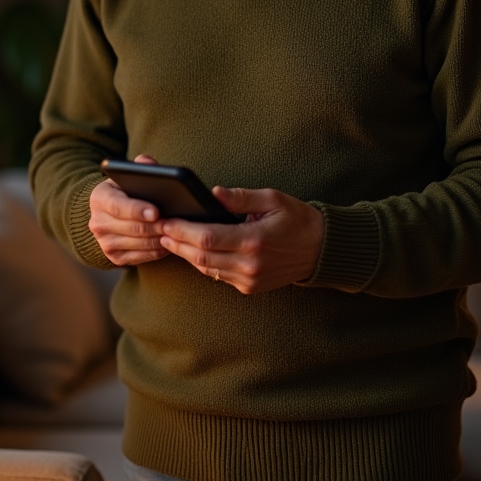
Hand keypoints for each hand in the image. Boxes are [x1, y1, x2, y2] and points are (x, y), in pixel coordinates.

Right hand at [88, 155, 169, 265]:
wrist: (108, 213)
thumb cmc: (125, 191)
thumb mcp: (128, 177)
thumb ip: (140, 167)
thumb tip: (147, 162)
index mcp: (99, 198)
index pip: (118, 206)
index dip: (138, 209)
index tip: (157, 211)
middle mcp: (97, 222)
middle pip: (132, 227)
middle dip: (156, 226)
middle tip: (176, 223)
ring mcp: (104, 242)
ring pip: (139, 244)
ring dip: (160, 239)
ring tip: (177, 232)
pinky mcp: (114, 257)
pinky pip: (141, 257)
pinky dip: (157, 251)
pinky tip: (169, 243)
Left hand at [158, 186, 324, 293]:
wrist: (320, 250)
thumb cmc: (296, 219)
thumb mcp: (272, 199)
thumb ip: (240, 197)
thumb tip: (212, 193)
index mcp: (254, 240)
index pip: (207, 238)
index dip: (182, 231)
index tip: (166, 221)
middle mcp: (250, 264)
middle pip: (201, 257)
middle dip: (177, 243)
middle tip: (159, 230)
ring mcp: (249, 279)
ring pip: (206, 269)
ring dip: (185, 255)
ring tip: (169, 239)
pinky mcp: (249, 286)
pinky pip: (218, 276)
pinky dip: (202, 263)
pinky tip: (191, 251)